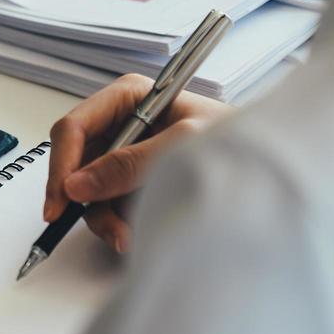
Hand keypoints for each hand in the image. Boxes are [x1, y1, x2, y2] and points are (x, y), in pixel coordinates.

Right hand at [44, 74, 231, 252]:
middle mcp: (120, 125)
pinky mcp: (132, 183)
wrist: (273, 167)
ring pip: (88, 190)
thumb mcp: (183, 147)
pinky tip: (137, 232)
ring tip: (130, 235)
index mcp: (127, 98)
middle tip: (104, 227)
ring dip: (104, 217)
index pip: (74, 127)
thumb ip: (130, 164)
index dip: (62, 164)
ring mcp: (124, 155)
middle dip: (85, 198)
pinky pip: (107, 205)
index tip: (60, 200)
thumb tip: (77, 185)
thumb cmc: (236, 142)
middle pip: (76, 162)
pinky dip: (117, 223)